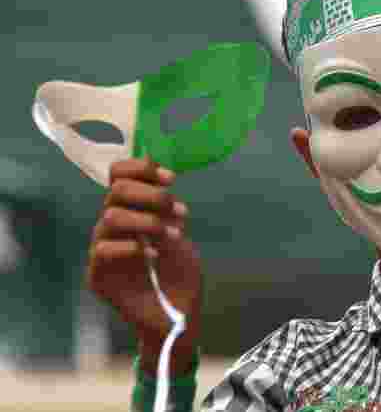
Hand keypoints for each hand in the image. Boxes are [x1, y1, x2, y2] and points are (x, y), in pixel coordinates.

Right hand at [86, 157, 202, 374]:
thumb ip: (169, 211)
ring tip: (169, 236)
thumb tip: (163, 178)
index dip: (141, 169)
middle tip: (175, 210)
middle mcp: (114, 226)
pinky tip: (154, 255)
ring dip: (146, 221)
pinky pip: (102, 250)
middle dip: (150, 194)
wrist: (179, 313)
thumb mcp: (180, 236)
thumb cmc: (179, 274)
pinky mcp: (98, 275)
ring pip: (111, 216)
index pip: (120, 176)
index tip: (170, 178)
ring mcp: (103, 249)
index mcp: (132, 212)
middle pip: (115, 190)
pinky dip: (132, 247)